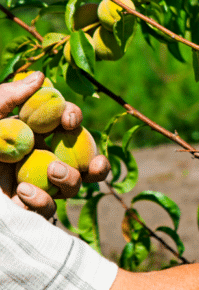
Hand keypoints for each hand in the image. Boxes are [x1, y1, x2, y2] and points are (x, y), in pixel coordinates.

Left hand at [0, 71, 109, 217]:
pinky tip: (22, 192)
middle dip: (97, 164)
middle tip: (94, 165)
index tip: (68, 120)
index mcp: (32, 133)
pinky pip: (47, 212)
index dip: (74, 119)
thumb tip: (40, 77)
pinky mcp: (22, 212)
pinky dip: (42, 202)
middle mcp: (38, 160)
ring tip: (52, 171)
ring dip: (70, 180)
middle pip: (84, 162)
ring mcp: (33, 187)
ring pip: (72, 188)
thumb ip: (9, 96)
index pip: (66, 124)